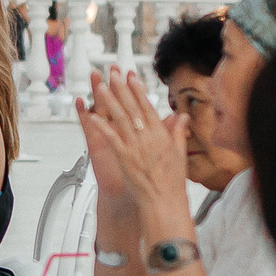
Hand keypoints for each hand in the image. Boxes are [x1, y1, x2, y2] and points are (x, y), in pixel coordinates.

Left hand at [79, 69, 192, 222]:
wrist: (164, 201)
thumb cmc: (172, 181)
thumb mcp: (180, 153)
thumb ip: (179, 132)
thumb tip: (182, 116)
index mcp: (161, 135)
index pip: (148, 107)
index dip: (138, 90)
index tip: (132, 77)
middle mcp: (148, 137)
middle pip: (132, 108)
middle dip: (122, 89)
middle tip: (113, 74)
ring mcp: (135, 147)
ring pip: (120, 119)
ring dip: (110, 101)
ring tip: (101, 87)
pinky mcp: (124, 157)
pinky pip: (111, 138)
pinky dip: (102, 126)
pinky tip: (93, 116)